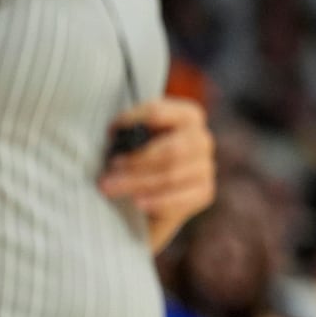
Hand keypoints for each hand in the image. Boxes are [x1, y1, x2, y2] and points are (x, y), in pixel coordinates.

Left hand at [98, 97, 214, 246]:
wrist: (149, 198)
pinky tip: (137, 203)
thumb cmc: (136, 162)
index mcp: (186, 116)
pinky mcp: (204, 192)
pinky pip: (181, 199)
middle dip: (135, 161)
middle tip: (110, 170)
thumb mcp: (132, 141)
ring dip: (137, 183)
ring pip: (171, 175)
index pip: (158, 113)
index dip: (132, 122)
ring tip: (111, 188)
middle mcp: (201, 139)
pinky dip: (156, 202)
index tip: (110, 133)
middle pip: (170, 149)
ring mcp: (206, 167)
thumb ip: (130, 135)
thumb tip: (115, 137)